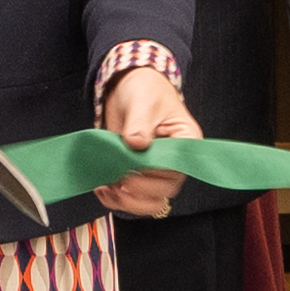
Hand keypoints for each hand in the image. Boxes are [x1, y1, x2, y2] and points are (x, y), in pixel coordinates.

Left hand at [94, 68, 201, 216]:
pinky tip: (103, 189)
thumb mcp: (143, 101)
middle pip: (163, 192)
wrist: (129, 88)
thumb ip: (140, 123)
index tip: (131, 170)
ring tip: (107, 187)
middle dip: (138, 190)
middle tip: (117, 180)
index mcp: (186, 142)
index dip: (154, 175)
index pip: (176, 169)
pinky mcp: (139, 176)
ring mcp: (156, 172)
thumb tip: (136, 143)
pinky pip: (133, 199)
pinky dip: (116, 200)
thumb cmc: (145, 90)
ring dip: (127, 201)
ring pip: (149, 203)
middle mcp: (175, 162)